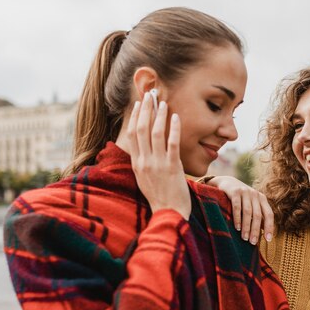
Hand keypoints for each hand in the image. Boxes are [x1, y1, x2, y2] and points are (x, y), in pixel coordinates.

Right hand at [126, 93, 190, 219]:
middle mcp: (145, 162)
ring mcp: (158, 164)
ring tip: (163, 103)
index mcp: (137, 163)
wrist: (168, 213)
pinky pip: (172, 143)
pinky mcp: (172, 167)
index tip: (139, 104)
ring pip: (156, 133)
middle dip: (146, 110)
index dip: (136, 117)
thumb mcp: (144, 178)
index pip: (132, 134)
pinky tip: (176, 117)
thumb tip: (142, 148)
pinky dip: (174, 128)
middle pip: (141, 129)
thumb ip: (143, 162)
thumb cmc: (159, 196)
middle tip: (150, 96)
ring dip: (159, 115)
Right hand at [207, 176, 273, 243]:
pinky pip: (237, 207)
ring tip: (244, 238)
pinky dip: (237, 218)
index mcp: (262, 199)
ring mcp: (245, 192)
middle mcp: (255, 194)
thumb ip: (258, 216)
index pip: (269, 214)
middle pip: (258, 215)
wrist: (226, 183)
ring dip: (246, 227)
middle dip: (255, 230)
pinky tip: (237, 228)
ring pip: (248, 212)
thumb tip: (265, 232)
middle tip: (252, 242)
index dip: (270, 227)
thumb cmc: (241, 198)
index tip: (268, 240)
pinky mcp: (235, 192)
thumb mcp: (251, 204)